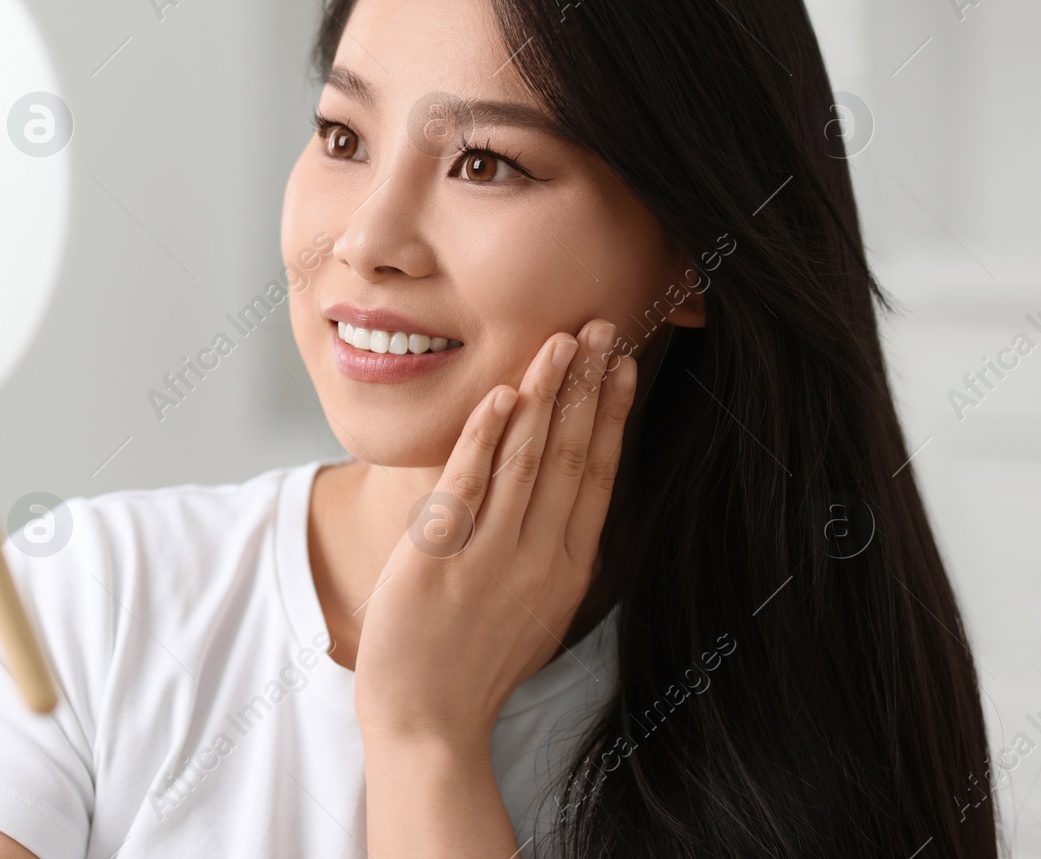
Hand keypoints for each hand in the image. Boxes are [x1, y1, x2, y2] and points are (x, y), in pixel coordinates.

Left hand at [353, 318, 634, 749]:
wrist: (427, 725)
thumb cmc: (476, 665)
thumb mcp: (538, 612)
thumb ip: (556, 556)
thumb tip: (575, 506)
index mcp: (568, 570)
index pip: (598, 475)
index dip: (611, 414)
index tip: (623, 363)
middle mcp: (539, 560)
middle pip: (571, 456)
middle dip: (587, 386)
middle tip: (600, 327)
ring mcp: (490, 561)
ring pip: (526, 462)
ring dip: (545, 395)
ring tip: (558, 342)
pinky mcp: (438, 562)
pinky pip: (467, 487)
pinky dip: (486, 438)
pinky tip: (501, 397)